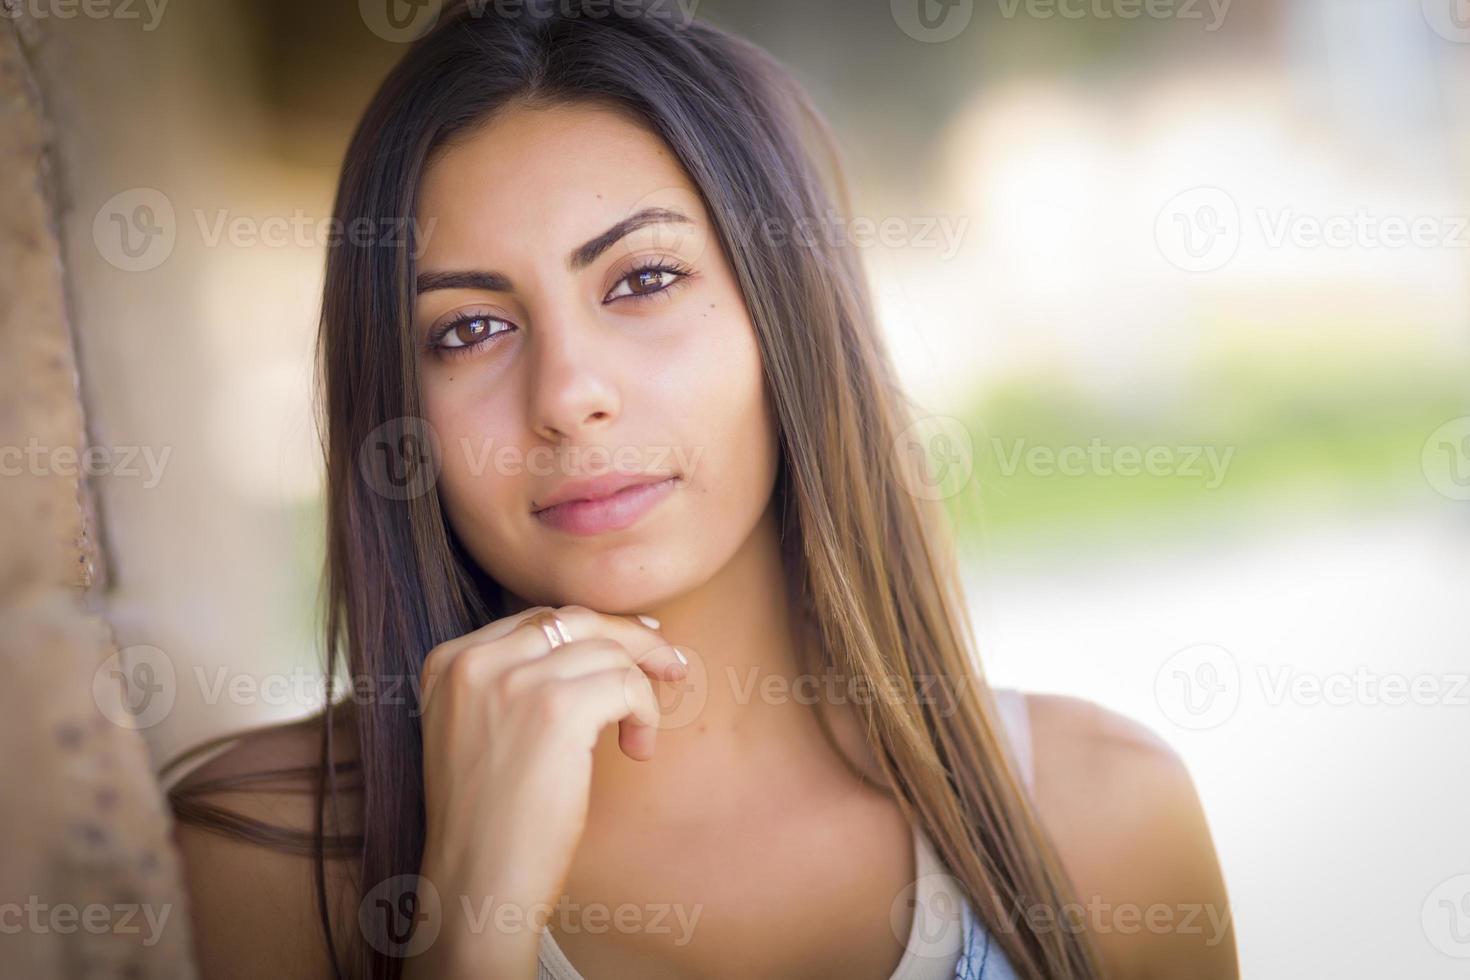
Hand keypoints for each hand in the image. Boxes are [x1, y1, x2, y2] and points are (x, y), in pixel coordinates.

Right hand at [404, 604, 685, 978]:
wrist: (476, 882)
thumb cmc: (487, 819)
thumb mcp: (478, 729)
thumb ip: (514, 681)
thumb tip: (594, 643)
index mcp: (448, 661)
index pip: (537, 620)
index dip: (594, 631)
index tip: (633, 646)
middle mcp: (475, 661)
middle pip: (574, 620)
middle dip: (630, 639)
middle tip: (668, 665)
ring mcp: (513, 681)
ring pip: (607, 651)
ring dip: (639, 689)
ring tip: (638, 736)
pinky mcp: (555, 708)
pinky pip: (626, 684)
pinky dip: (645, 712)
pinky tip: (637, 749)